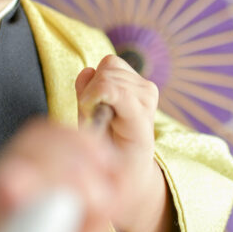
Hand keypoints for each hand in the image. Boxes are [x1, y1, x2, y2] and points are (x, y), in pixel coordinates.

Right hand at [76, 55, 177, 231]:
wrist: (130, 167)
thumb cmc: (108, 162)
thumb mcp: (91, 147)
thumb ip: (87, 111)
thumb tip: (87, 72)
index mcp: (139, 125)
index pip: (116, 90)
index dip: (93, 94)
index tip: (84, 109)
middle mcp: (148, 102)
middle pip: (108, 73)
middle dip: (92, 89)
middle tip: (91, 113)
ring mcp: (147, 89)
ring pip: (109, 65)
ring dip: (96, 83)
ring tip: (99, 107)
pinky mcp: (140, 80)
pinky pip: (111, 64)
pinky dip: (101, 77)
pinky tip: (105, 98)